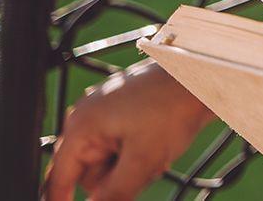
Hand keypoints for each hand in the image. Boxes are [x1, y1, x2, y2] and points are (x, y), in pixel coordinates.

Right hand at [43, 60, 215, 200]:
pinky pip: (124, 150)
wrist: (204, 75)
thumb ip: (114, 192)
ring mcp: (106, 115)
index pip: (58, 179)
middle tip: (144, 168)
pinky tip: (160, 146)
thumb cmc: (174, 105)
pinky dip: (140, 155)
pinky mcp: (125, 115)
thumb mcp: (143, 159)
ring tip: (157, 153)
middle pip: (89, 173)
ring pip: (110, 164)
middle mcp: (87, 119)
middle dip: (116, 180)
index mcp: (81, 127)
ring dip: (132, 169)